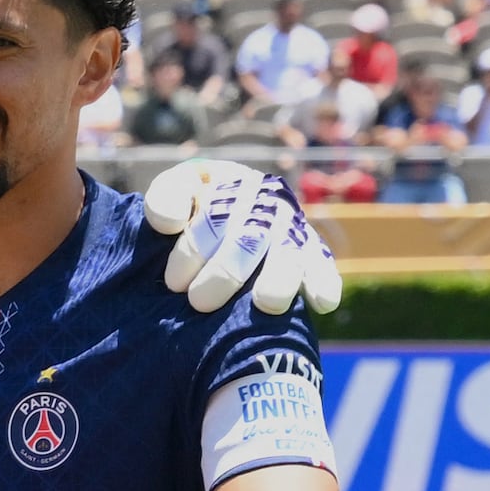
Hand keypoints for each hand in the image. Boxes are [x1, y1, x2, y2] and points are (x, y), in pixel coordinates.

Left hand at [145, 155, 346, 317]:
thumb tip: (172, 223)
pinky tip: (323, 303)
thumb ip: (166, 199)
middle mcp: (266, 204)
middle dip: (226, 272)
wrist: (213, 217)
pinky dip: (323, 282)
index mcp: (233, 186)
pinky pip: (321, 264)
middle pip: (251, 238)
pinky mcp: (310, 251)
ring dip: (277, 281)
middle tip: (199, 303)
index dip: (194, 251)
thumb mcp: (175, 193)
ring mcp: (291, 227)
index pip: (215, 217)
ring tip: (267, 303)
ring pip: (289, 252)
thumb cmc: (190, 208)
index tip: (174, 282)